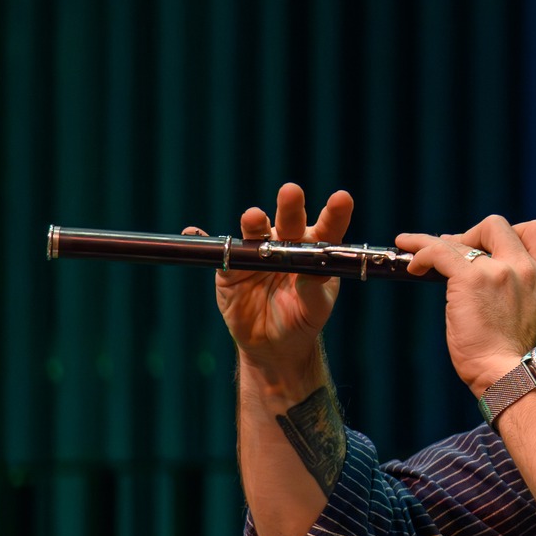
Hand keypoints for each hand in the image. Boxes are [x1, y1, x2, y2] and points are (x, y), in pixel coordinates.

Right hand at [205, 182, 350, 392]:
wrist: (272, 343)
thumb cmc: (302, 319)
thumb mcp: (315, 309)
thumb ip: (314, 291)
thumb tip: (312, 275)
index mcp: (313, 251)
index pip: (328, 229)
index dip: (335, 213)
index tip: (342, 198)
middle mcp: (285, 244)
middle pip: (289, 220)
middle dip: (290, 206)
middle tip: (291, 192)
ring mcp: (256, 252)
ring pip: (254, 232)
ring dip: (253, 222)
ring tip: (253, 217)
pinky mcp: (230, 266)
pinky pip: (218, 250)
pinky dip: (202, 240)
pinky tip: (193, 230)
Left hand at [396, 216, 535, 396]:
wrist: (507, 373)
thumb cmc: (514, 354)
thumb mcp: (533, 312)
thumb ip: (520, 287)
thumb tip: (490, 270)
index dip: (513, 231)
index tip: (493, 246)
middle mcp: (524, 268)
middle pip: (497, 225)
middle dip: (472, 234)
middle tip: (457, 252)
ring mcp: (498, 271)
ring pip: (461, 239)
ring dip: (436, 243)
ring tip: (418, 251)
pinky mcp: (470, 280)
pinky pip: (439, 252)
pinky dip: (421, 251)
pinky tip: (413, 264)